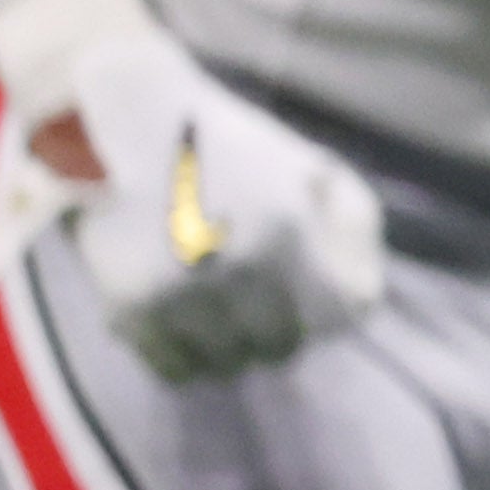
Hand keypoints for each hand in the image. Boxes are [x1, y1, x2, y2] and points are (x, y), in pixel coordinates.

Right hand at [0, 24, 386, 380]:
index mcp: (287, 231)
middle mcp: (234, 269)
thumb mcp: (313, 168)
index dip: (337, 311)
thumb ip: (351, 226)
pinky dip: (189, 358)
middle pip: (281, 345)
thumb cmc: (234, 145)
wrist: (134, 121)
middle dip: (282, 329)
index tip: (322, 301)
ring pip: (227, 365)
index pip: (340, 315)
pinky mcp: (128, 307)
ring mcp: (177, 293)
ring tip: (227, 316)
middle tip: (269, 308)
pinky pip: (174, 368)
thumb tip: (360, 298)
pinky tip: (190, 328)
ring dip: (235, 347)